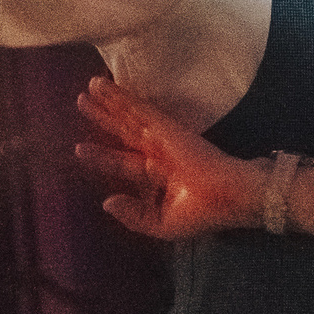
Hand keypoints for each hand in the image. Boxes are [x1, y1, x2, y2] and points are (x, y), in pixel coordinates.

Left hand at [74, 78, 266, 240]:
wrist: (232, 197)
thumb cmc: (204, 213)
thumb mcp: (164, 225)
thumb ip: (135, 216)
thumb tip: (107, 202)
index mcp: (158, 175)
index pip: (124, 162)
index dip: (103, 156)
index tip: (80, 148)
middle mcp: (157, 153)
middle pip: (124, 132)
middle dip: (104, 118)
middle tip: (82, 102)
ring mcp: (162, 138)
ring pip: (129, 117)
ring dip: (110, 102)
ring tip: (90, 87)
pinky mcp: (166, 128)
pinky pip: (140, 110)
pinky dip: (122, 99)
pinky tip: (106, 88)